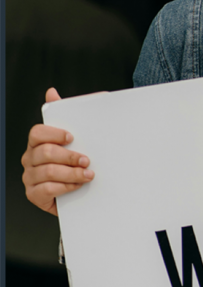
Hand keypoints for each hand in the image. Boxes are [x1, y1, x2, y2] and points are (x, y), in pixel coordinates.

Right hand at [21, 88, 93, 216]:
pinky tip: (78, 186)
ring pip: (48, 172)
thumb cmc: (73, 163)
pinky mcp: (34, 194)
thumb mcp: (72, 140)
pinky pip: (47, 190)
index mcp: (37, 143)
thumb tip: (51, 92)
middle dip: (69, 156)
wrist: (76, 193)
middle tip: (87, 160)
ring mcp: (30, 177)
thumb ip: (65, 116)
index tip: (72, 137)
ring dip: (72, 173)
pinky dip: (65, 187)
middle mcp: (30, 159)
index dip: (54, 134)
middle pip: (45, 153)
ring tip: (88, 175)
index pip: (37, 133)